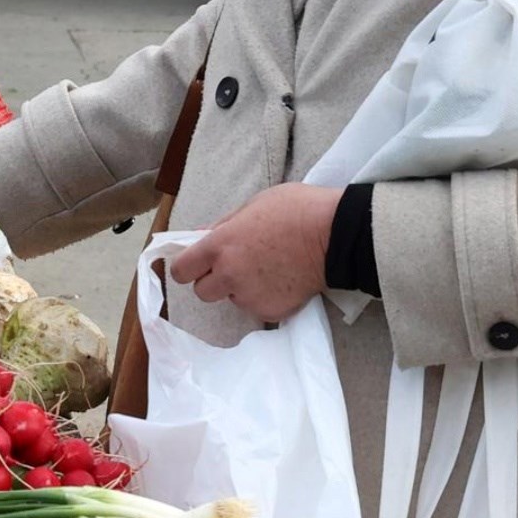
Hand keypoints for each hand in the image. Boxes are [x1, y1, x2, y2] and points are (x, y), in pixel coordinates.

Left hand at [168, 183, 341, 322]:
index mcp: (219, 245)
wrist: (336, 235)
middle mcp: (229, 274)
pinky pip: (257, 308)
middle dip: (212, 280)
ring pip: (232, 299)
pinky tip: (282, 279)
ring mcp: (249, 296)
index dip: (187, 267)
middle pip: (202, 291)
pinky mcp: (271, 312)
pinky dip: (265, 297)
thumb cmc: (296, 210)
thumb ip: (224, 226)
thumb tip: (202, 237)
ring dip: (241, 288)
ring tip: (267, 269)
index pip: (181, 270)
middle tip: (233, 267)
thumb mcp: (252, 205)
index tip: (195, 263)